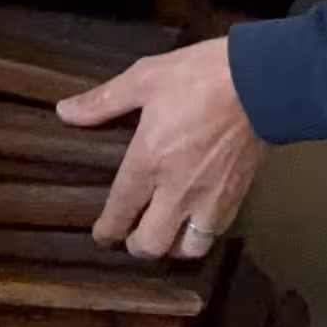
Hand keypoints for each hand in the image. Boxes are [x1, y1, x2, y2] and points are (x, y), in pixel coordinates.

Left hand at [54, 34, 264, 257]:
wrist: (261, 82)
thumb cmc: (199, 77)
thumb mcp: (144, 78)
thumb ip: (103, 101)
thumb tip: (65, 111)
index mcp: (149, 162)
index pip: (120, 213)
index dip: (107, 231)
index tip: (102, 234)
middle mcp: (177, 190)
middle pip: (151, 245)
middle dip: (136, 245)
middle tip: (131, 234)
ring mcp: (209, 199)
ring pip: (185, 249)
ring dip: (170, 247)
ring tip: (164, 233)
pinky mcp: (236, 198)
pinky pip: (213, 235)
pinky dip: (198, 237)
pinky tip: (193, 223)